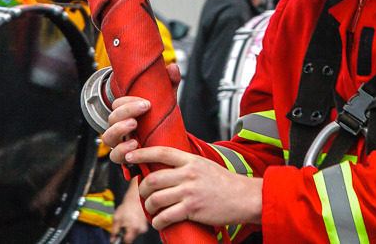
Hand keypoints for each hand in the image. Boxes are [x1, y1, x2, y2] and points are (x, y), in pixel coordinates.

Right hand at [103, 64, 180, 160]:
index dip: (128, 102)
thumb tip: (172, 68)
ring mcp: (120, 143)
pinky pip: (115, 157)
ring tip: (134, 126)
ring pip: (108, 137)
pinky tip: (134, 145)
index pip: (117, 104)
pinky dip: (122, 151)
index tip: (146, 102)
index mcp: (126, 113)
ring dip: (119, 130)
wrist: (166, 144)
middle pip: (111, 118)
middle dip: (126, 111)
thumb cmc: (160, 119)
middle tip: (144, 108)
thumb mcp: (166, 101)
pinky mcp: (125, 158)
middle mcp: (119, 127)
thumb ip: (170, 83)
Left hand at [111, 178, 148, 242]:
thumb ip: (114, 231)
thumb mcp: (116, 218)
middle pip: (131, 238)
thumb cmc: (126, 207)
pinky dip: (134, 226)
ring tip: (128, 220)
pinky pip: (138, 229)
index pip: (127, 242)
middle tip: (123, 224)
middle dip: (126, 234)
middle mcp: (140, 229)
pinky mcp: (145, 225)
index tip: (119, 235)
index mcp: (133, 229)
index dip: (122, 239)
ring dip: (130, 230)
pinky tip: (132, 219)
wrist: (137, 197)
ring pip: (134, 234)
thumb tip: (112, 240)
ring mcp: (144, 227)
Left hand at [131, 146, 261, 229]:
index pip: (161, 152)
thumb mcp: (205, 165)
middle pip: (153, 179)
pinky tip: (160, 222)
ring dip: (149, 206)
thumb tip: (167, 166)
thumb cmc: (226, 183)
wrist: (244, 197)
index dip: (143, 153)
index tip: (130, 156)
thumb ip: (187, 165)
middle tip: (143, 194)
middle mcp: (189, 174)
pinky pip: (166, 216)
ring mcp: (190, 191)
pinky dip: (158, 221)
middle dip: (143, 189)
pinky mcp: (192, 209)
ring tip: (152, 210)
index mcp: (191, 160)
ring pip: (156, 199)